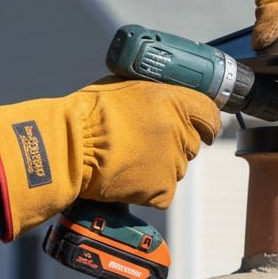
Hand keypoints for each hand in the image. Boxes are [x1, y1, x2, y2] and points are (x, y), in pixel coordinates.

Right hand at [0, 78, 220, 239]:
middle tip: (145, 145)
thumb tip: (164, 97)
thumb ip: (154, 94)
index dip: (207, 122)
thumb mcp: (124, 87)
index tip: (205, 128)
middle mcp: (178, 130)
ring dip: (160, 167)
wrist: (68, 148)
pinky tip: (128, 179)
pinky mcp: (162, 189)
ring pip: (177, 168)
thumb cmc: (86, 115)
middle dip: (174, 144)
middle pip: (192, 143)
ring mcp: (172, 162)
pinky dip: (149, 190)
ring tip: (129, 161)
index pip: (209, 113)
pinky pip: (164, 192)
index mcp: (172, 100)